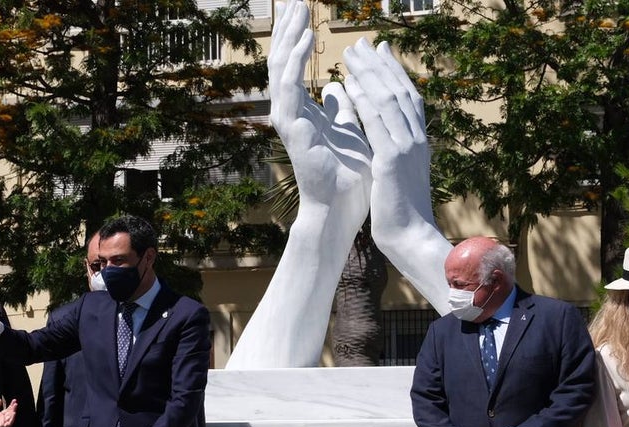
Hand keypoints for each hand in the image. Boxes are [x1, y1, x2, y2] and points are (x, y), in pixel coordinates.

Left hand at [0, 398, 16, 426]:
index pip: (7, 410)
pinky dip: (12, 418)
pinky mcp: (1, 426)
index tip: (14, 401)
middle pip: (9, 414)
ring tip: (15, 406)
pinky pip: (9, 423)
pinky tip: (13, 412)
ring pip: (10, 418)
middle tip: (15, 402)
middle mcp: (1, 419)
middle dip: (13, 408)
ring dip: (13, 412)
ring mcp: (1, 423)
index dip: (11, 406)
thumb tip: (0, 400)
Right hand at [269, 0, 370, 223]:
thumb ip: (341, 107)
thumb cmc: (348, 174)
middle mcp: (290, 113)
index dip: (297, 37)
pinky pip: (290, 85)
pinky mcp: (292, 127)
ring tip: (299, 9)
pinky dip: (297, 58)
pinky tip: (308, 36)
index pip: (293, 66)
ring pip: (280, 68)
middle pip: (282, 62)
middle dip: (289, 29)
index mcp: (303, 112)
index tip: (303, 9)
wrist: (343, 206)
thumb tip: (336, 85)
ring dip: (290, 36)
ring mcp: (288, 120)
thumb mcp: (348, 128)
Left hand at [342, 38, 450, 313]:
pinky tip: (351, 84)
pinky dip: (365, 100)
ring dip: (369, 74)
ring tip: (352, 55)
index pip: (407, 99)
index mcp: (418, 142)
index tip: (380, 54)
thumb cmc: (401, 213)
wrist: (411, 237)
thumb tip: (386, 144)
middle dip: (380, 66)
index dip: (393, 74)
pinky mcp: (392, 160)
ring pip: (389, 100)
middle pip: (400, 91)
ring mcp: (407, 148)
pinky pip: (377, 122)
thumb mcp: (397, 176)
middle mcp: (416, 139)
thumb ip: (392, 153)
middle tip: (363, 44)